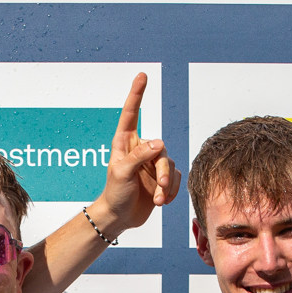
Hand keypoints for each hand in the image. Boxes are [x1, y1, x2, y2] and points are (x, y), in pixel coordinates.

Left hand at [82, 74, 178, 240]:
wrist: (120, 217)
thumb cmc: (115, 193)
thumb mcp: (121, 173)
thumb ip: (138, 156)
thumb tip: (159, 144)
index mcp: (125, 143)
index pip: (131, 114)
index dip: (137, 94)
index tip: (143, 75)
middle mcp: (140, 149)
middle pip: (161, 149)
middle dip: (163, 170)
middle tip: (160, 187)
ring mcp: (152, 163)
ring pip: (171, 164)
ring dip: (167, 184)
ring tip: (159, 199)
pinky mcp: (162, 177)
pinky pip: (176, 178)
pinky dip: (172, 191)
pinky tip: (162, 201)